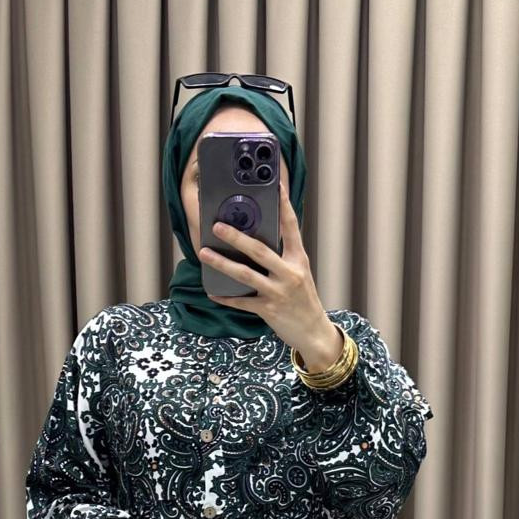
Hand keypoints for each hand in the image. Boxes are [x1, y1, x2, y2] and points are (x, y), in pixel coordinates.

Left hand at [198, 171, 344, 368]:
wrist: (314, 332)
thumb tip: (257, 241)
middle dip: (236, 236)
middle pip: (259, 250)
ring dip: (222, 263)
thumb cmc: (303, 301)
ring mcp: (278, 292)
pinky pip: (242, 302)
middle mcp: (289, 273)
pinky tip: (213, 291)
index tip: (276, 186)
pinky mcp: (268, 310)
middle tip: (218, 225)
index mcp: (299, 260)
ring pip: (245, 274)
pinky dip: (226, 297)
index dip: (284, 205)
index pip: (291, 227)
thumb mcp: (300, 273)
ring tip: (204, 252)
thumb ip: (283, 257)